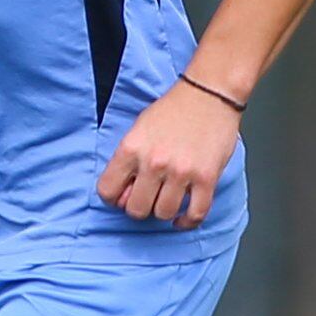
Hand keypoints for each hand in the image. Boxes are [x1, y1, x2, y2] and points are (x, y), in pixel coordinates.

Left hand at [95, 82, 241, 226]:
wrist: (209, 93)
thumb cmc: (173, 110)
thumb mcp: (138, 129)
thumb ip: (128, 161)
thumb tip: (124, 196)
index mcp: (132, 148)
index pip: (107, 190)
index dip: (113, 198)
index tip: (123, 196)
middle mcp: (154, 162)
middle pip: (136, 209)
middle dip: (139, 207)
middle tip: (148, 198)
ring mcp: (181, 172)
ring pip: (163, 213)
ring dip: (164, 211)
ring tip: (167, 199)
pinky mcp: (206, 178)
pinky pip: (195, 214)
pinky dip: (187, 221)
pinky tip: (182, 217)